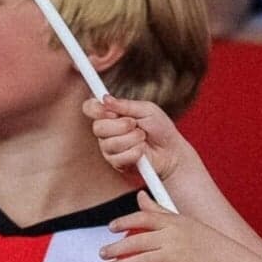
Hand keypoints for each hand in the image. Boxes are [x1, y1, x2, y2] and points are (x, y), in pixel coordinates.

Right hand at [83, 93, 198, 185]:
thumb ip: (126, 105)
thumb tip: (106, 98)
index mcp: (112, 114)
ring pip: (109, 143)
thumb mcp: (147, 110)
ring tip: (143, 137)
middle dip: (120, 125)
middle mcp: (106, 131)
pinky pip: (118, 158)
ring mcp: (109, 148)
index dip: (95, 108)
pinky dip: (134, 152)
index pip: (90, 108)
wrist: (171, 150)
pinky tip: (142, 150)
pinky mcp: (116, 163)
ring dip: (132, 139)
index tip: (110, 111)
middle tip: (135, 124)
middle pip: (98, 127)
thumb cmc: (160, 127)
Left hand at [102, 191, 220, 261]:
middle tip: (102, 253)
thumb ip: (157, 209)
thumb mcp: (180, 219)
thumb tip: (140, 195)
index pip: (144, 218)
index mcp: (173, 222)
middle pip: (139, 241)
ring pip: (143, 261)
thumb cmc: (202, 239)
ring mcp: (176, 256)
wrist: (224, 258)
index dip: (125, 222)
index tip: (111, 227)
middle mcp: (172, 237)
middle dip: (117, 248)